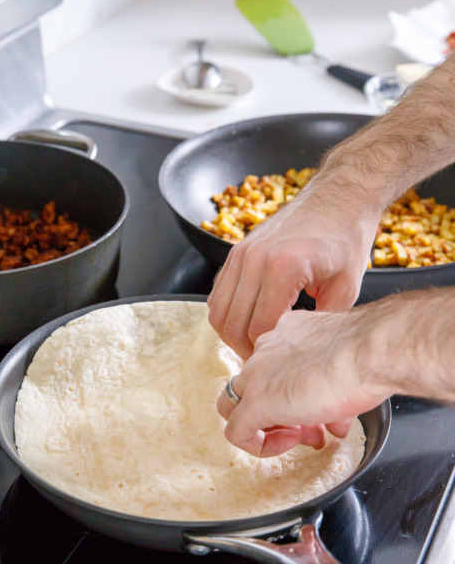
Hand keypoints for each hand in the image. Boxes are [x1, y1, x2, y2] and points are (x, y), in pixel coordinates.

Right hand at [207, 180, 379, 360]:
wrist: (338, 198)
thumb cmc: (345, 238)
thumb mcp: (346, 288)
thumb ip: (318, 324)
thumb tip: (300, 352)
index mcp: (283, 268)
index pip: (258, 328)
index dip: (264, 353)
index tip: (277, 365)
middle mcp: (254, 259)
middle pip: (231, 323)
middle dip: (244, 349)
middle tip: (262, 361)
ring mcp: (241, 253)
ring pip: (217, 310)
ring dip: (231, 333)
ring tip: (253, 344)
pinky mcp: (236, 251)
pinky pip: (218, 292)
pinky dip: (227, 313)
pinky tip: (247, 321)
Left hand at [216, 308, 389, 456]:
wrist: (369, 352)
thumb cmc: (367, 354)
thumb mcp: (346, 372)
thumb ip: (334, 398)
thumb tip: (337, 423)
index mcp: (286, 335)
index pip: (276, 370)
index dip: (296, 397)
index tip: (318, 411)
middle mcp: (265, 350)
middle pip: (255, 387)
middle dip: (281, 413)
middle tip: (310, 429)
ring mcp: (255, 375)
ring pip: (234, 405)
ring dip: (264, 426)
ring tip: (297, 437)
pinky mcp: (255, 402)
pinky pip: (237, 432)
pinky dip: (257, 445)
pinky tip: (288, 444)